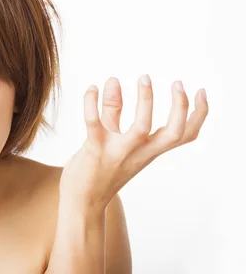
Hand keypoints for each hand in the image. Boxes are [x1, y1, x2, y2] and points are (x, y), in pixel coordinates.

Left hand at [59, 75, 208, 212]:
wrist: (81, 201)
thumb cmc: (98, 168)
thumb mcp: (112, 136)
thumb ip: (113, 109)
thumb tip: (114, 79)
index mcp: (149, 151)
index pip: (184, 135)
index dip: (198, 114)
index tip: (199, 91)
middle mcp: (139, 153)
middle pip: (173, 134)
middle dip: (180, 107)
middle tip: (177, 83)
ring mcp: (118, 152)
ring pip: (141, 128)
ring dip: (145, 101)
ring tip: (144, 78)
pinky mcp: (94, 151)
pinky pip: (95, 124)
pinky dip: (92, 103)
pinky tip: (92, 88)